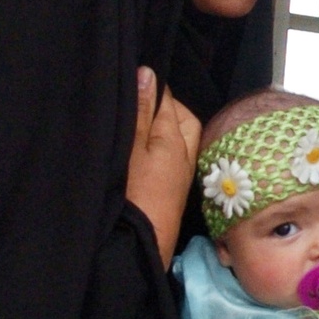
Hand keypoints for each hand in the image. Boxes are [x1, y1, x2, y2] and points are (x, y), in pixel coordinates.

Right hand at [127, 66, 200, 266]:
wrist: (142, 244)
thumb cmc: (136, 193)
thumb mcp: (133, 147)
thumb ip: (142, 112)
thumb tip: (149, 74)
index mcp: (176, 139)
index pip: (168, 100)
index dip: (152, 87)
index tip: (133, 80)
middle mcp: (186, 154)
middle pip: (181, 119)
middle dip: (163, 107)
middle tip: (136, 103)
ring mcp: (181, 174)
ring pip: (178, 139)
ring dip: (161, 128)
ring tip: (136, 125)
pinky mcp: (174, 189)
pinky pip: (171, 157)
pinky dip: (159, 148)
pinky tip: (142, 151)